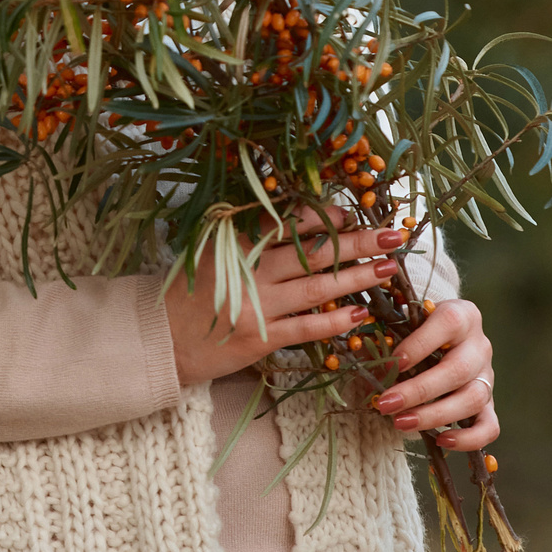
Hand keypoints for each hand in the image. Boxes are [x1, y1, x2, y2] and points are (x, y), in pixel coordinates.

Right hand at [164, 207, 406, 386]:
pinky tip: (359, 316)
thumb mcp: (209, 253)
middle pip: (313, 252)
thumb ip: (246, 241)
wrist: (158, 337)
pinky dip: (333, 322)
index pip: (286, 223)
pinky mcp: (260, 338)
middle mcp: (249, 270)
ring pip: (317, 288)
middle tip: (393, 235)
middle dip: (357, 242)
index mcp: (236, 243)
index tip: (349, 213)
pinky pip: (305, 329)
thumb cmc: (185, 292)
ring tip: (387, 269)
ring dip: (356, 278)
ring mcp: (256, 305)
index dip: (322, 217)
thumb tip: (292, 226)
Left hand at [371, 298, 498, 450]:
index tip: (390, 364)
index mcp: (462, 315)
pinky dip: (469, 438)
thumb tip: (363, 368)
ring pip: (473, 398)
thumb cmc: (419, 326)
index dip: (418, 345)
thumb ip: (390, 337)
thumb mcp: (406, 321)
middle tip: (385, 404)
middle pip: (458, 370)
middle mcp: (479, 345)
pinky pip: (490, 426)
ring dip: (435, 415)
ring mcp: (487, 375)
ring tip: (401, 423)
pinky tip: (441, 440)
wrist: (450, 332)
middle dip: (418, 391)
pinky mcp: (490, 402)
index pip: (447, 324)